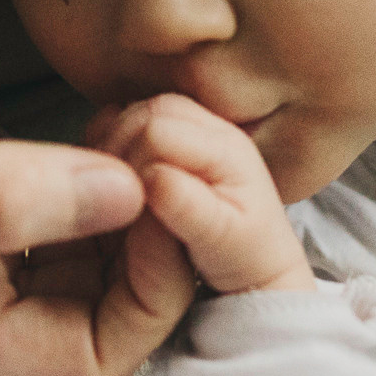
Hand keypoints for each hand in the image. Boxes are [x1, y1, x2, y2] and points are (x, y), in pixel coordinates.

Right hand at [0, 5, 195, 375]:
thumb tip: (121, 195)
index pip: (92, 354)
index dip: (148, 290)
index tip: (160, 198)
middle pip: (113, 302)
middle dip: (159, 236)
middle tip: (163, 147)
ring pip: (101, 244)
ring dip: (141, 192)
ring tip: (142, 122)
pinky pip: (74, 190)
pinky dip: (110, 158)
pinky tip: (110, 112)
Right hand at [93, 94, 315, 295]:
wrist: (260, 264)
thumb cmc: (244, 255)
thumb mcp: (221, 240)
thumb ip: (189, 208)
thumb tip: (152, 178)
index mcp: (226, 148)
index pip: (156, 131)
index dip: (131, 164)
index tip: (126, 204)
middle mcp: (214, 129)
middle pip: (147, 111)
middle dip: (120, 146)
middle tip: (115, 193)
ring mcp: (198, 131)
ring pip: (141, 112)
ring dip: (117, 143)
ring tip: (116, 187)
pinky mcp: (181, 139)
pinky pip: (138, 121)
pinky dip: (119, 140)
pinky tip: (117, 174)